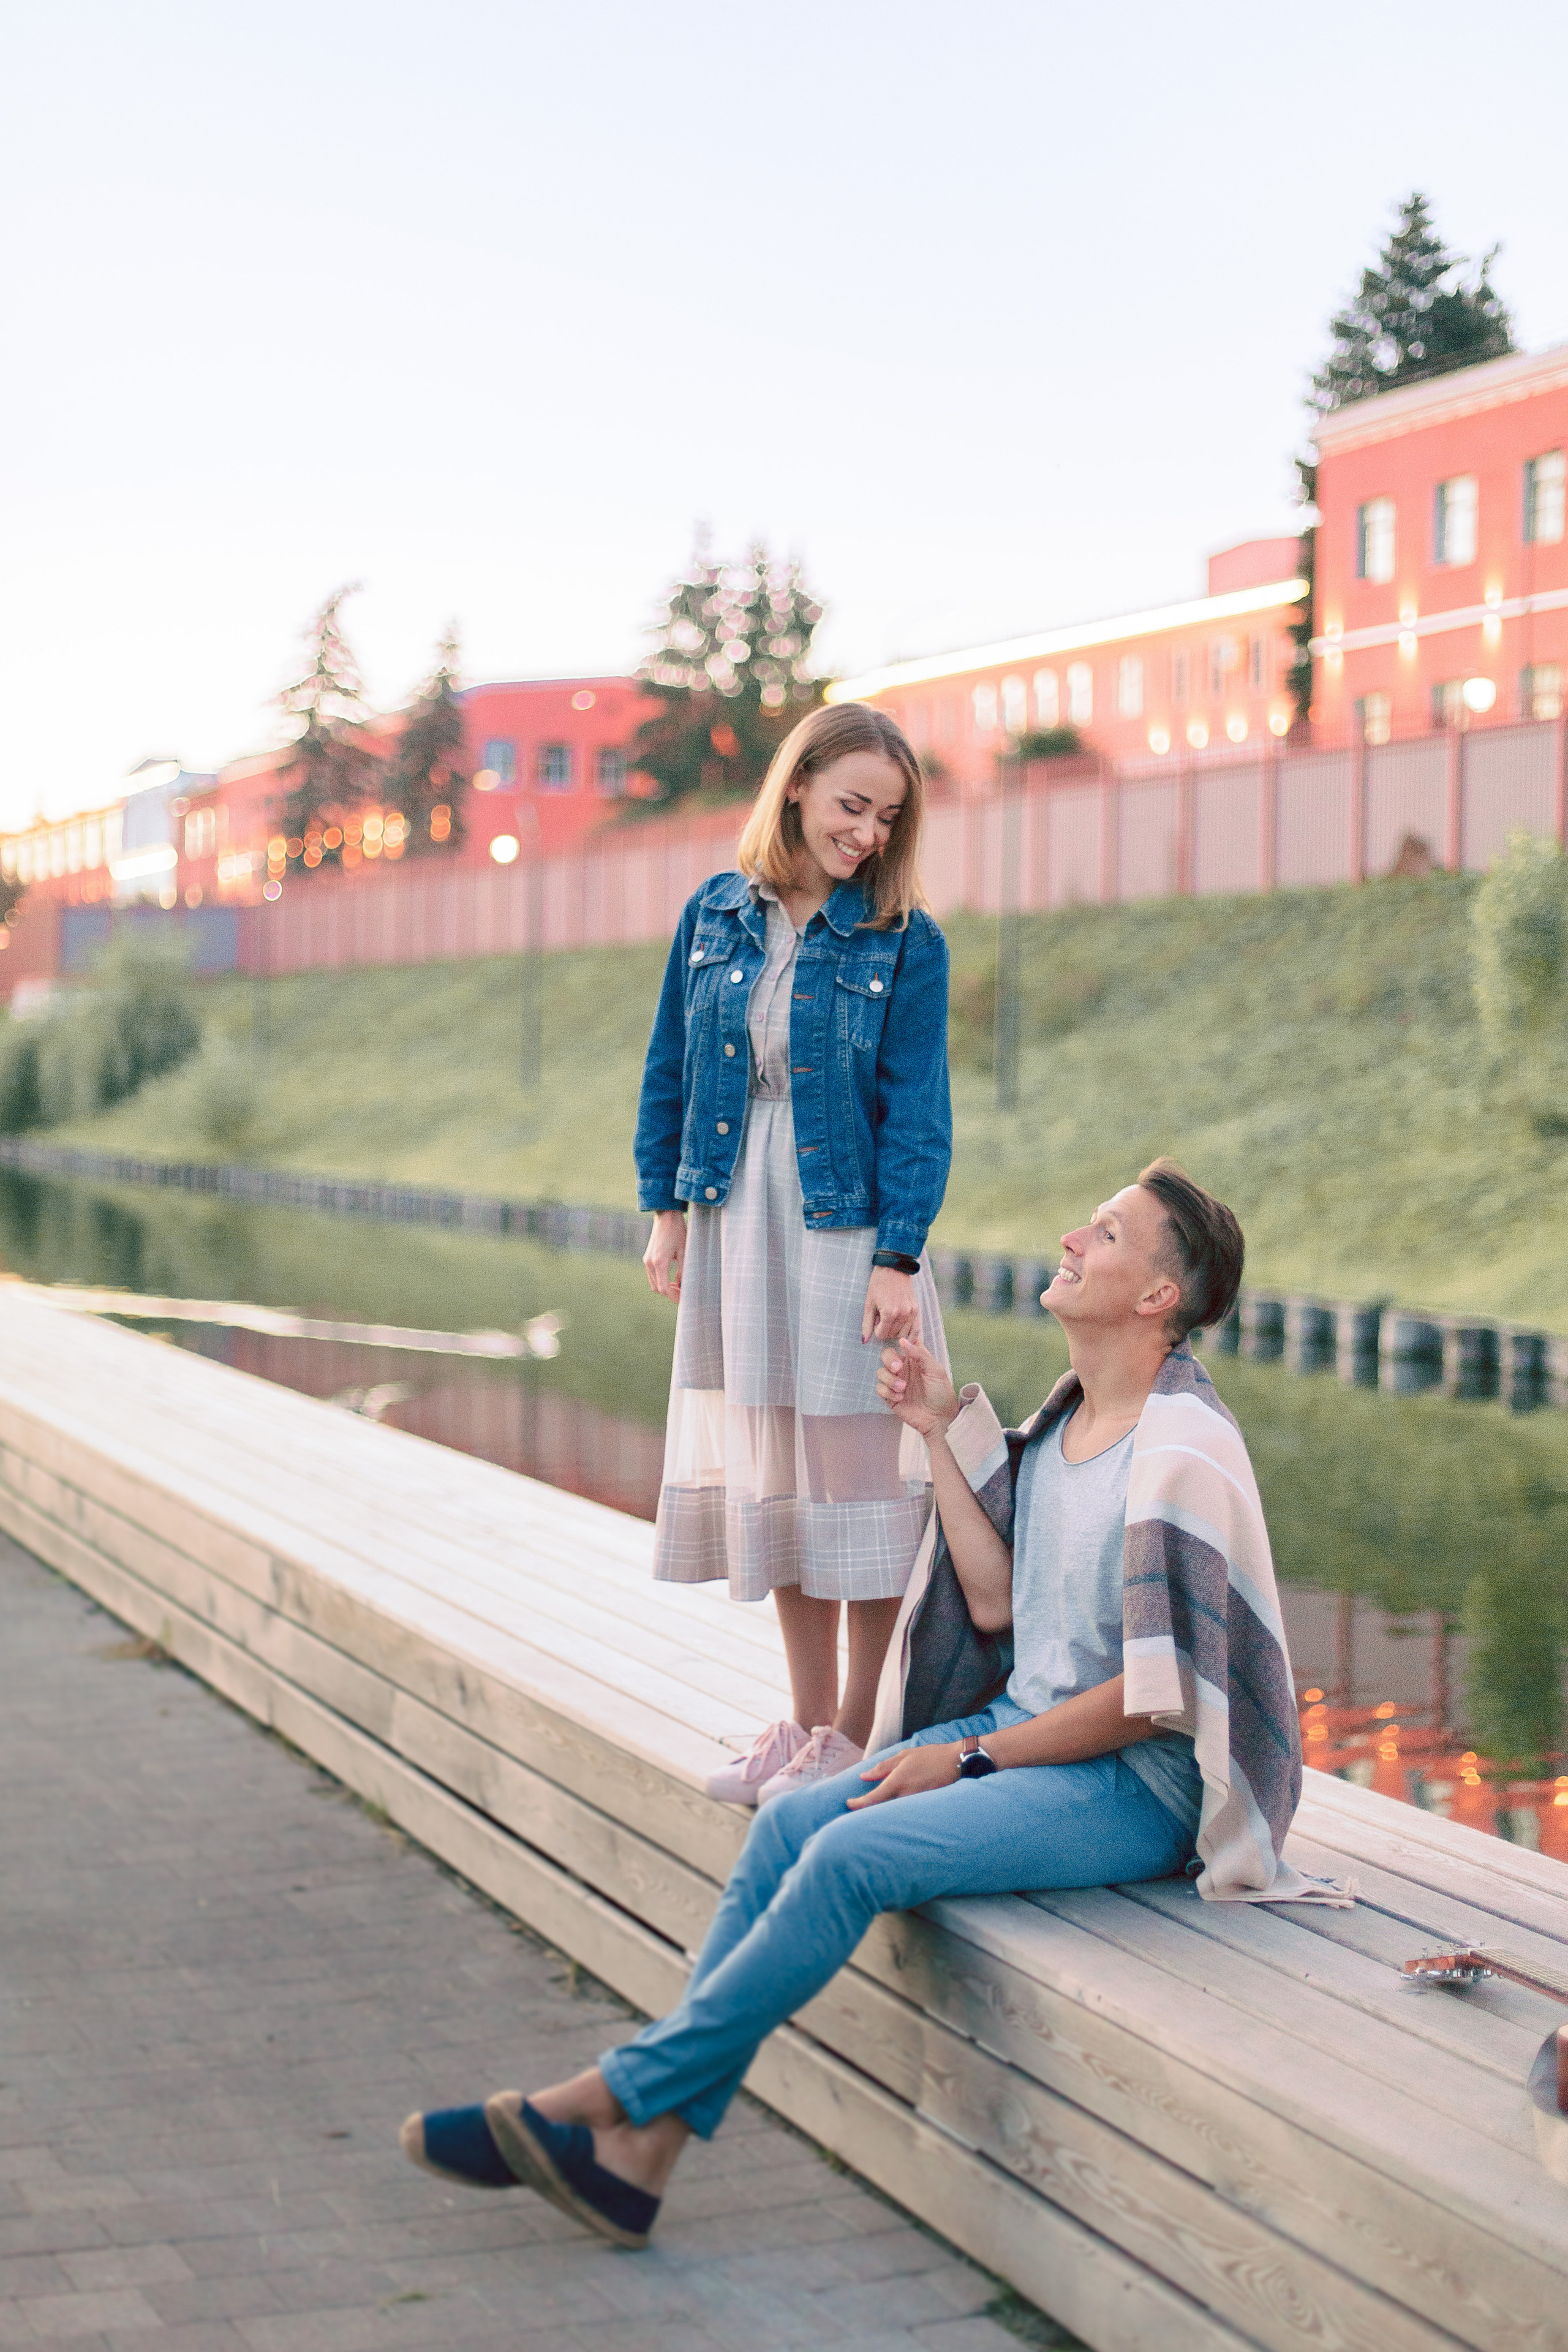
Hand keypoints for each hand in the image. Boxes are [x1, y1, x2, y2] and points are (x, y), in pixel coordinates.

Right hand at [643, 1210, 687, 1302]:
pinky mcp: (647, 1258)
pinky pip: (652, 1276)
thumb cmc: (678, 1232)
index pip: (664, 1288)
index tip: (683, 1298)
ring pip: (653, 1283)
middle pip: (657, 1288)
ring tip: (678, 1286)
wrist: (666, 1217)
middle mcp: (650, 1263)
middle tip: (682, 1293)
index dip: (673, 1297)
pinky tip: (671, 1279)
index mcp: (659, 1262)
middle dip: (669, 1294)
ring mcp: (646, 1260)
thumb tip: (682, 1286)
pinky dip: (660, 1280)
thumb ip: (683, 1271)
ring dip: (664, 1288)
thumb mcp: (684, 1252)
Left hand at [846, 1741, 961, 1807]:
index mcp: (897, 1782)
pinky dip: (896, 1812)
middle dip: (867, 1811)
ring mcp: (915, 1804)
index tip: (848, 1804)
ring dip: (882, 1812)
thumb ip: (883, 1767)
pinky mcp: (924, 1807)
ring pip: (893, 1812)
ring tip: (872, 1811)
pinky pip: (906, 1812)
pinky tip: (893, 1810)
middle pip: (880, 1810)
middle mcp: (905, 1796)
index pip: (872, 1799)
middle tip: (857, 1808)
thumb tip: (864, 1777)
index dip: (858, 1804)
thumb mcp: (904, 1756)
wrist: (958, 1763)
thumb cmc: (931, 1757)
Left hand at [861, 1267, 919, 1345]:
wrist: (893, 1268)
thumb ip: (867, 1324)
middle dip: (885, 1329)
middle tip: (882, 1317)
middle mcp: (903, 1314)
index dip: (876, 1330)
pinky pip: (916, 1330)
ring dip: (895, 1331)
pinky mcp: (917, 1310)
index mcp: (889, 1313)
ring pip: (902, 1334)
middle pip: (892, 1335)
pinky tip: (903, 1333)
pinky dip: (910, 1335)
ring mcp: (911, 1313)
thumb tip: (864, 1341)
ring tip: (891, 1318)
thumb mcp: (869, 1304)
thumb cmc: (878, 1284)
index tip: (876, 1320)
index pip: (882, 1335)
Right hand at [875, 1335, 958, 1436]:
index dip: (897, 1342)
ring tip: (903, 1388)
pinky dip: (888, 1392)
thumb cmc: (942, 1393)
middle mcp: (903, 1369)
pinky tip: (900, 1397)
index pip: (901, 1344)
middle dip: (889, 1360)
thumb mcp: (936, 1371)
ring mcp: (895, 1382)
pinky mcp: (890, 1397)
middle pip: (885, 1355)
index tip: (900, 1346)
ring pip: (880, 1372)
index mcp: (914, 1359)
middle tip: (898, 1368)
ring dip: (890, 1379)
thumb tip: (903, 1340)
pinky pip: (879, 1389)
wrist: (939, 1419)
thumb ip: (920, 1354)